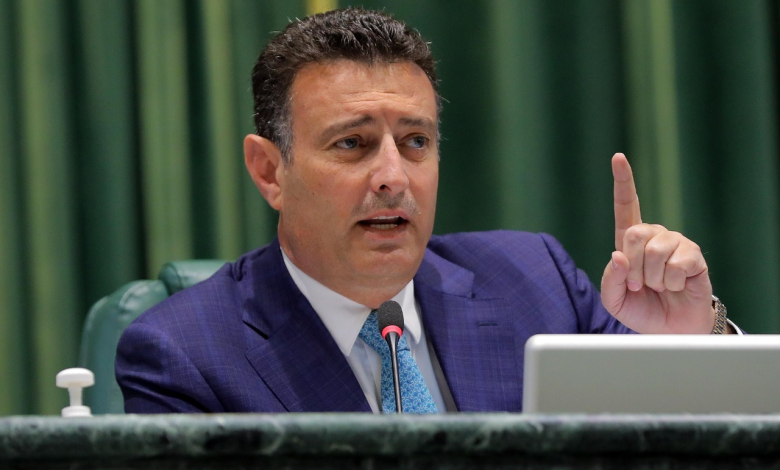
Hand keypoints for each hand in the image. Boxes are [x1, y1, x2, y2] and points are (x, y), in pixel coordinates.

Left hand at [600, 153, 715, 333]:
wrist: (670, 331)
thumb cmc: (641, 309)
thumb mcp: (614, 299)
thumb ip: (610, 279)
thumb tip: (618, 256)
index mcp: (630, 241)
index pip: (625, 206)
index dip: (623, 181)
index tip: (618, 157)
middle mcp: (654, 235)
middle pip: (634, 234)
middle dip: (632, 267)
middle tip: (640, 285)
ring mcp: (675, 243)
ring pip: (655, 251)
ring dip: (653, 279)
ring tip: (659, 287)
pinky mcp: (694, 256)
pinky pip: (677, 265)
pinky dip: (672, 283)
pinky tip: (677, 287)